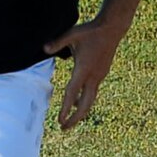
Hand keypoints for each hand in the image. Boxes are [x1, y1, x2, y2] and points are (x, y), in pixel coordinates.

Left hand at [44, 16, 125, 130]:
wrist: (112, 28)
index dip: (65, 108)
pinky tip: (76, 100)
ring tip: (68, 118)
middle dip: (75, 119)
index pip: (72, 93)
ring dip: (79, 110)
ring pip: (89, 99)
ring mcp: (99, 76)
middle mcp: (93, 76)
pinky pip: (92, 91)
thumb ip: (58, 42)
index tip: (60, 121)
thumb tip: (43, 48)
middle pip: (85, 104)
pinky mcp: (102, 73)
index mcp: (83, 69)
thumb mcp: (72, 34)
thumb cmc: (90, 31)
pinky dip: (84, 99)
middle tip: (64, 128)